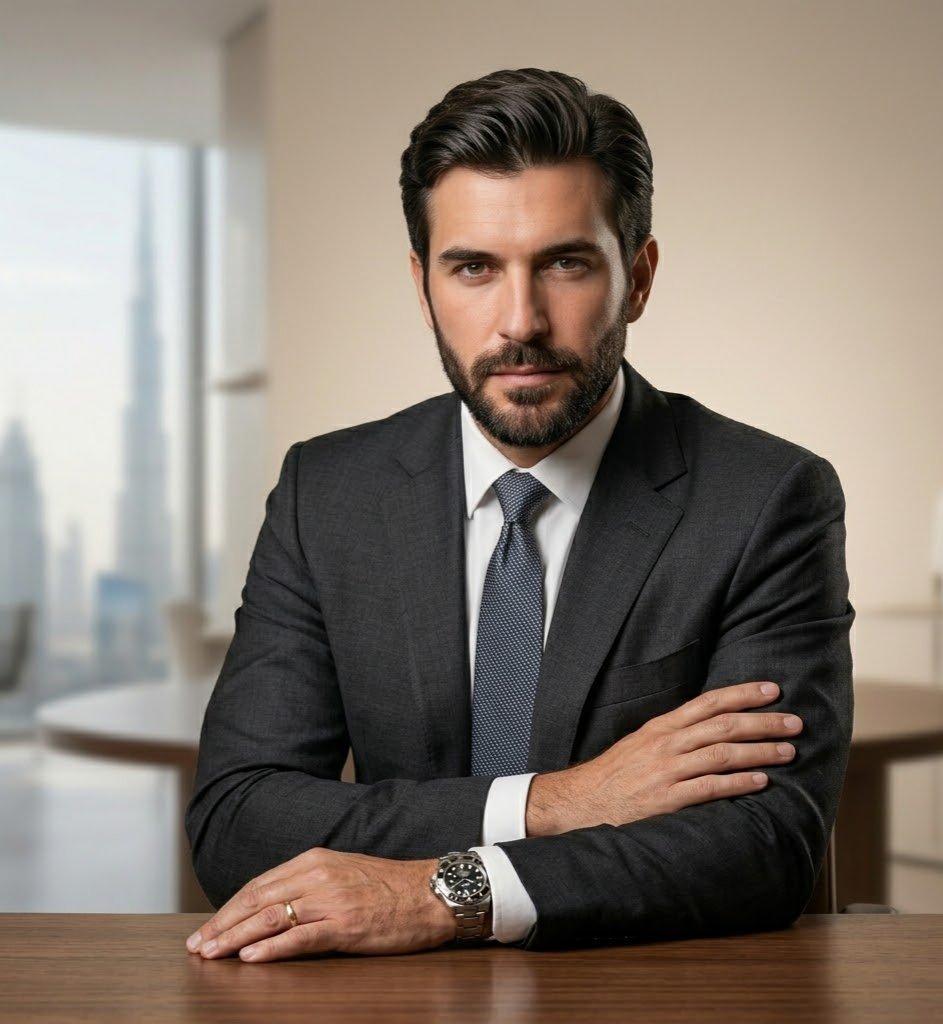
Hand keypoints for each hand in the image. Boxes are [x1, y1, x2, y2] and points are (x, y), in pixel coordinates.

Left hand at [185, 848, 454, 961]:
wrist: (432, 892)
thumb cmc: (391, 887)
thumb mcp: (344, 873)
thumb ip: (311, 884)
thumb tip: (275, 906)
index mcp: (315, 860)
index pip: (260, 884)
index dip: (229, 907)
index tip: (208, 928)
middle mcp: (318, 875)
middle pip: (257, 900)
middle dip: (222, 924)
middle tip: (197, 946)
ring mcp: (331, 899)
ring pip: (271, 917)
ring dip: (235, 937)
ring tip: (212, 954)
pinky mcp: (345, 925)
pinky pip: (300, 936)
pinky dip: (272, 948)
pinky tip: (251, 958)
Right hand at [527, 681, 801, 835]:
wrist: (582, 801)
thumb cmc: (617, 774)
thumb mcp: (643, 744)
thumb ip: (675, 735)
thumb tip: (713, 728)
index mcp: (662, 727)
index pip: (709, 702)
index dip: (742, 694)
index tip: (772, 690)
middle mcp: (666, 743)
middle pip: (723, 725)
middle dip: (762, 721)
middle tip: (794, 722)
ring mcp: (667, 770)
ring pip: (722, 753)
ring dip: (758, 751)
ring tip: (787, 751)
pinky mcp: (667, 799)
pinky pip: (709, 787)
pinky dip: (738, 783)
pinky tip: (761, 782)